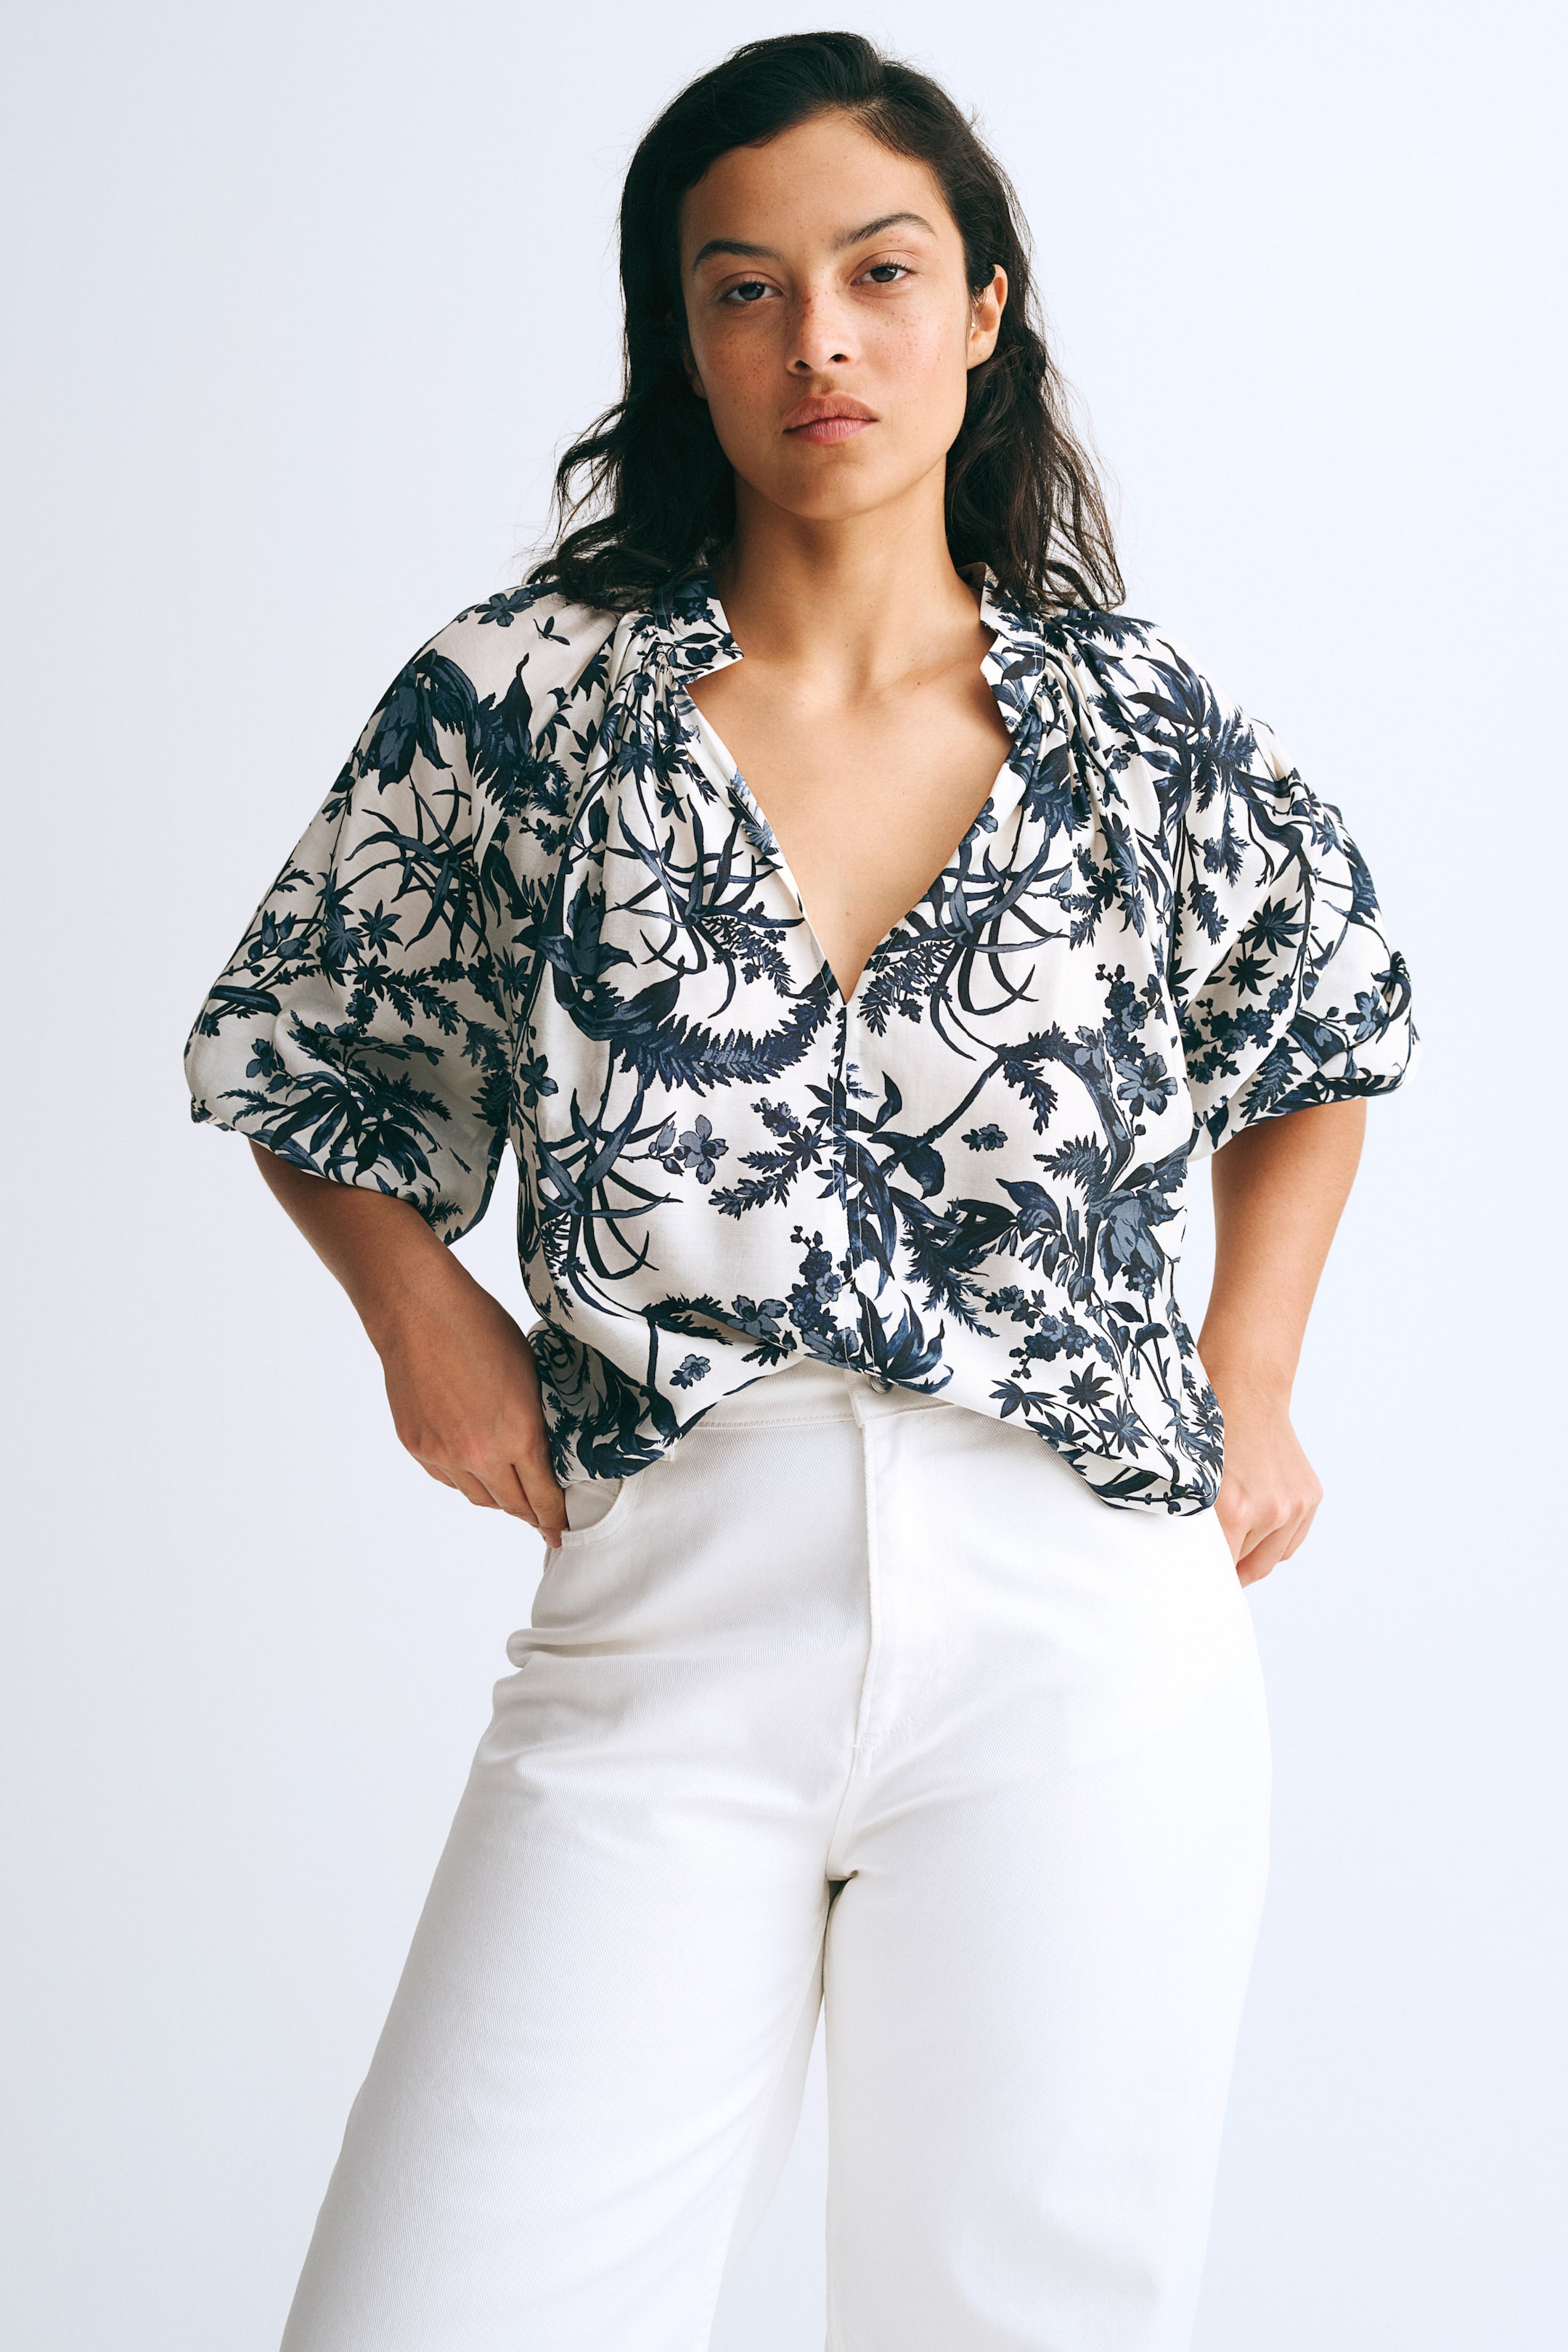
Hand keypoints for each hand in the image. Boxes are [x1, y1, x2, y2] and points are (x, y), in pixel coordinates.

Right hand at [375, 1253, 567, 1547]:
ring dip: (497, 1496)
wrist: (419, 1311)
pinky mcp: (417, 1447)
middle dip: (529, 1513)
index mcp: (519, 1435)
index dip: (555, 1518)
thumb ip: (535, 1420)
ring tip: (508, 1486)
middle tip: (541, 1515)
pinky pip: (448, 1478)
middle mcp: (480, 1454)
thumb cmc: (480, 1328)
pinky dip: (464, 1477)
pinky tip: (473, 1461)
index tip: (560, 1531)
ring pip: (477, 1496)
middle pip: (511, 1506)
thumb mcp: (529, 1374)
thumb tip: (542, 1449)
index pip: (543, 1497)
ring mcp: (444, 1454)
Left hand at [1209, 1371, 1322, 1585]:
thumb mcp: (1190, 1479)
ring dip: (1252, 1558)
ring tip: (1232, 1547)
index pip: (1219, 1568)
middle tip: (1211, 1573)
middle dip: (1228, 1571)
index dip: (1206, 1577)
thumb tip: (1187, 1560)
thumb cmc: (1208, 1433)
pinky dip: (1274, 1545)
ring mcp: (1294, 1506)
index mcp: (1234, 1510)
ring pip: (1271, 1558)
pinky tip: (1256, 1535)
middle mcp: (1269, 1511)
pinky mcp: (1310, 1498)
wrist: (1246, 1393)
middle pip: (1246, 1567)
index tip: (1196, 1585)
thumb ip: (1193, 1521)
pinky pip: (1291, 1543)